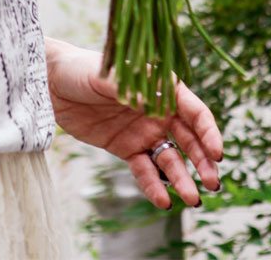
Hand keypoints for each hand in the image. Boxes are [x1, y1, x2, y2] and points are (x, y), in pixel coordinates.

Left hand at [45, 38, 221, 209]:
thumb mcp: (109, 76)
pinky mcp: (126, 148)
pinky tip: (163, 201)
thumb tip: (153, 101)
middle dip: (203, 161)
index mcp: (161, 86)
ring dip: (183, 178)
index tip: (217, 152)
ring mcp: (143, 131)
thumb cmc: (83, 68)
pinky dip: (154, 185)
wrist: (53, 83)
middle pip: (188, 138)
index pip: (194, 111)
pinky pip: (144, 170)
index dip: (208, 131)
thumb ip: (132, 89)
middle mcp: (158, 110)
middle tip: (213, 184)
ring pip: (170, 158)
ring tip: (192, 199)